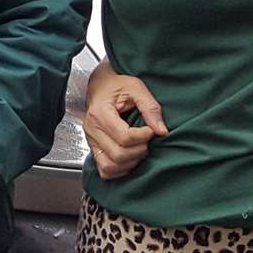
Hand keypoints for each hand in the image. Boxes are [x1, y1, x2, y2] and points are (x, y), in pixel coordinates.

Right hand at [80, 65, 167, 179]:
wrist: (101, 83)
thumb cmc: (117, 83)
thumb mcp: (136, 88)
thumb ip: (150, 108)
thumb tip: (161, 131)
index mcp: (100, 112)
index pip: (124, 137)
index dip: (143, 137)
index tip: (151, 130)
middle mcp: (92, 129)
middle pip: (118, 154)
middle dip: (139, 150)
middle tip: (147, 140)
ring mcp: (91, 140)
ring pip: (110, 166)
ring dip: (130, 162)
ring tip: (139, 149)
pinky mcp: (93, 147)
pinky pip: (104, 169)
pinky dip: (119, 170)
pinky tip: (129, 158)